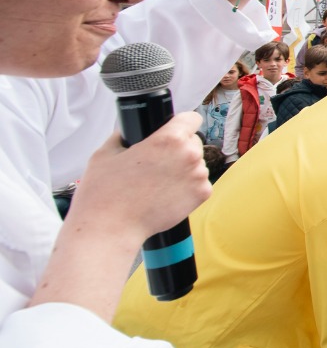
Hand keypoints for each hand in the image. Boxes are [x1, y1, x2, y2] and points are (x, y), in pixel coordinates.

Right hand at [73, 113, 210, 240]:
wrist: (110, 228)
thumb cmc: (105, 191)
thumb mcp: (106, 152)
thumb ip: (123, 136)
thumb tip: (128, 132)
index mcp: (169, 139)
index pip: (191, 119)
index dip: (180, 124)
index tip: (173, 131)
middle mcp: (190, 155)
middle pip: (193, 142)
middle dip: (179, 149)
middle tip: (157, 163)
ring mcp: (198, 176)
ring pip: (196, 164)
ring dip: (183, 169)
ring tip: (157, 182)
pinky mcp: (202, 195)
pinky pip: (199, 183)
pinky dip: (187, 187)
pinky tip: (165, 194)